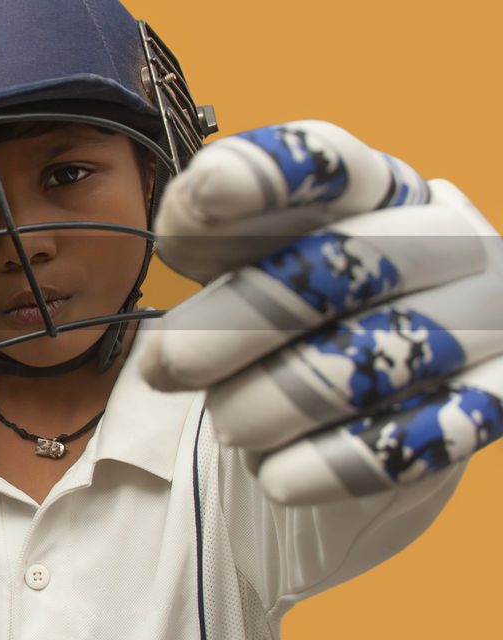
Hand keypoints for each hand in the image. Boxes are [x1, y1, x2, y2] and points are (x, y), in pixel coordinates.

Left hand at [140, 121, 502, 503]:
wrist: (376, 387)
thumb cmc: (293, 301)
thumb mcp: (243, 255)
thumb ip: (207, 236)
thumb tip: (178, 270)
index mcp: (376, 185)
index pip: (328, 161)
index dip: (269, 174)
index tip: (205, 191)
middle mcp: (446, 237)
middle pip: (344, 266)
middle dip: (241, 319)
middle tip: (168, 366)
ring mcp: (485, 316)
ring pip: (375, 358)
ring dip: (277, 401)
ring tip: (228, 426)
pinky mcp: (494, 397)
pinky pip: (418, 437)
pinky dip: (334, 463)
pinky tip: (274, 478)